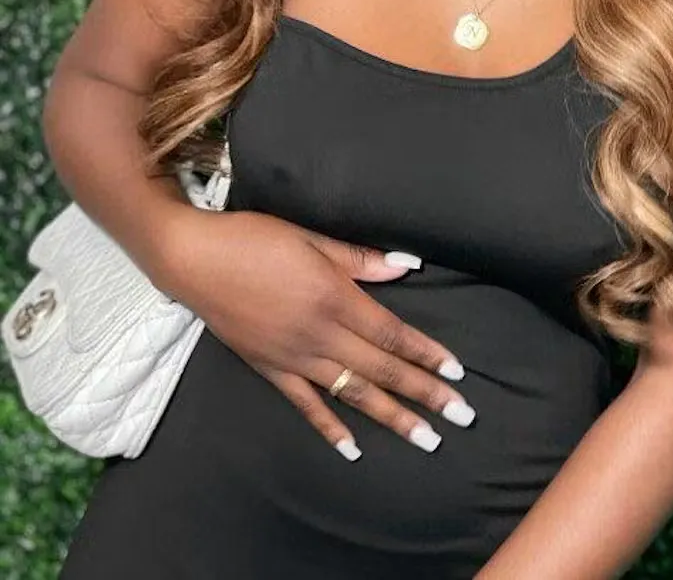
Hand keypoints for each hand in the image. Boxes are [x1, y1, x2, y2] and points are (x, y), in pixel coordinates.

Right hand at [156, 206, 474, 459]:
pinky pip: (306, 405)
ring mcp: (294, 357)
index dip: (426, 354)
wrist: (193, 260)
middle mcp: (319, 335)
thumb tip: (406, 265)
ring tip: (426, 439)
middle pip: (382, 369)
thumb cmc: (254, 238)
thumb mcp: (312, 238)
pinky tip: (353, 451)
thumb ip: (359, 259)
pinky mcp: (270, 369)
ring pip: (353, 394)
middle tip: (461, 417)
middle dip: (424, 393)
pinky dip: (330, 429)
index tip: (457, 373)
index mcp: (334, 298)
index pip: (392, 333)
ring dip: (392, 417)